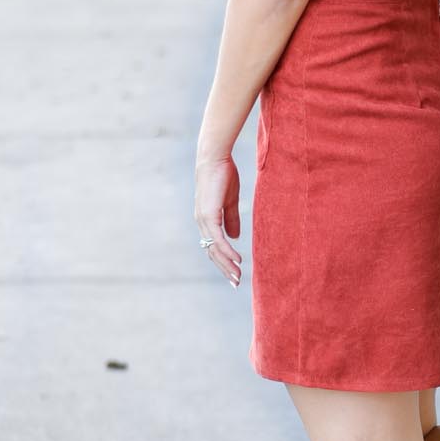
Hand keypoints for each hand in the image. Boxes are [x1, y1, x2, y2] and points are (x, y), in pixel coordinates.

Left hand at [195, 154, 241, 286]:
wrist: (215, 158)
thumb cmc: (222, 175)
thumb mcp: (230, 201)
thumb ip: (232, 219)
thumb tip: (234, 238)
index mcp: (206, 220)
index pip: (213, 247)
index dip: (223, 261)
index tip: (234, 273)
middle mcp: (202, 223)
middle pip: (212, 253)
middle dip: (225, 269)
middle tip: (236, 283)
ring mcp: (204, 220)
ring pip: (214, 249)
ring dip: (226, 264)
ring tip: (237, 276)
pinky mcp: (209, 215)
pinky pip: (218, 238)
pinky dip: (227, 250)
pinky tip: (237, 259)